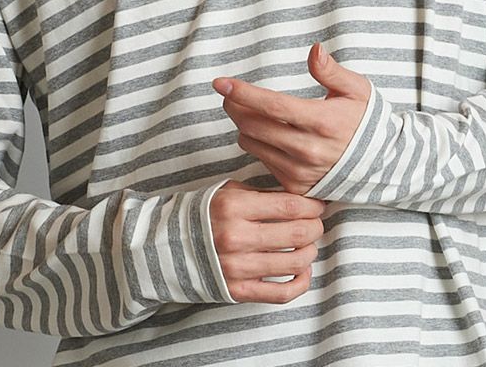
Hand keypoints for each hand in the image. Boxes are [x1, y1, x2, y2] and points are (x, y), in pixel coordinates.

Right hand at [209, 180, 326, 302]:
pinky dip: (300, 282)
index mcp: (234, 207)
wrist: (166, 247)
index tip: (318, 205)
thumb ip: (262, 196)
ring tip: (309, 244)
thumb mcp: (228, 193)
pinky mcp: (238, 291)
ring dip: (310, 252)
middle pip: (296, 234)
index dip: (312, 206)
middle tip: (317, 223)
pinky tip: (303, 270)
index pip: (289, 206)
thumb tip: (300, 199)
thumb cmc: (202, 215)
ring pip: (294, 263)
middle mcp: (236, 237)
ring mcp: (237, 267)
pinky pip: (281, 293)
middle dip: (315, 227)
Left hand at [212, 42, 371, 194]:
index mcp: (322, 121)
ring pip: (252, 143)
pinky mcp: (295, 186)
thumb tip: (315, 50)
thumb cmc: (365, 120)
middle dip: (235, 105)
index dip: (243, 93)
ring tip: (250, 112)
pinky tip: (267, 134)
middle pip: (254, 124)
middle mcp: (308, 149)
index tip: (220, 83)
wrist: (381, 164)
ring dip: (244, 124)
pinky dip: (258, 144)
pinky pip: (262, 161)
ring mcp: (300, 171)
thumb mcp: (356, 89)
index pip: (273, 105)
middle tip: (230, 93)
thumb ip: (331, 71)